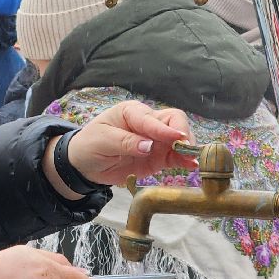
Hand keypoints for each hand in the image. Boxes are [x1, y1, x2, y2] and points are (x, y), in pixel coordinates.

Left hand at [57, 101, 195, 189]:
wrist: (85, 165)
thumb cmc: (90, 145)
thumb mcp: (103, 141)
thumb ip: (126, 142)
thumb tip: (150, 146)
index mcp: (132, 112)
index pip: (153, 118)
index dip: (165, 129)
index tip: (178, 138)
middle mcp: (148, 122)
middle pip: (174, 122)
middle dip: (183, 134)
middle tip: (187, 149)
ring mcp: (155, 140)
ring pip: (179, 138)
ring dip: (188, 148)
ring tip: (193, 160)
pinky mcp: (159, 156)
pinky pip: (176, 156)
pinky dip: (185, 160)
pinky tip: (192, 166)